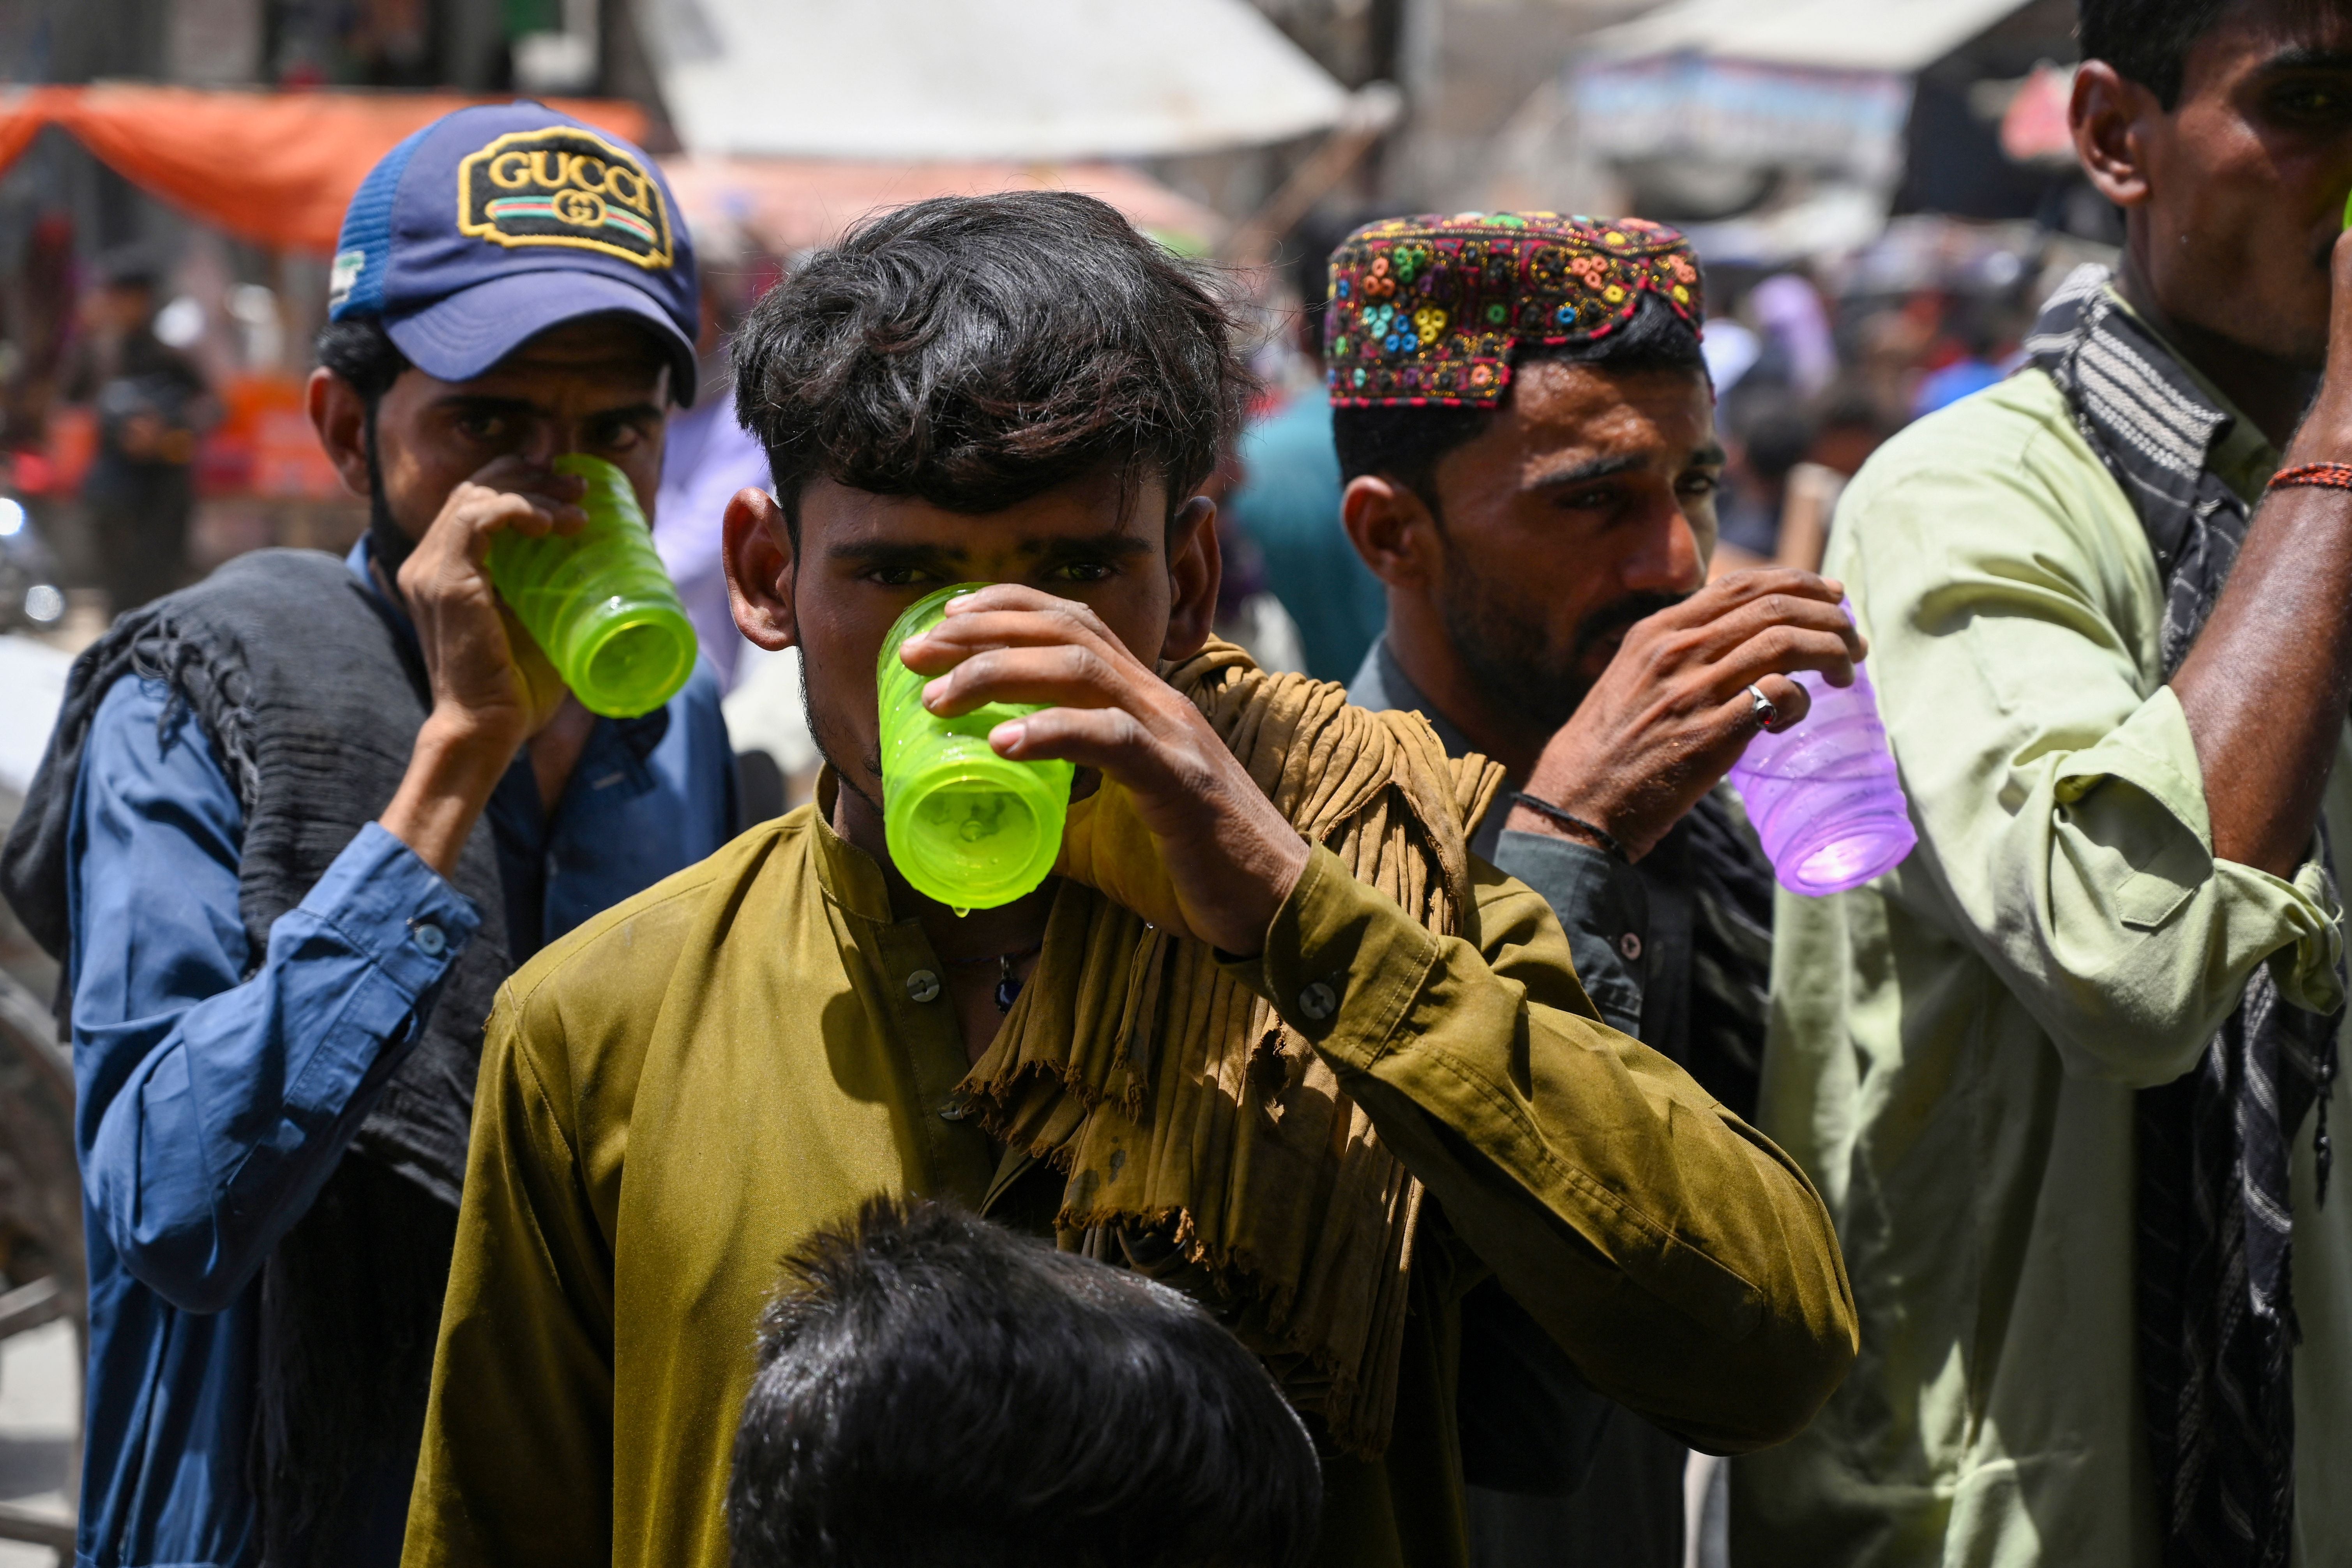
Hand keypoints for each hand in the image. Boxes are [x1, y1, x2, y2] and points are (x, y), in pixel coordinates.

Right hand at [395, 453, 583, 753]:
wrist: (485, 728)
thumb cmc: (515, 689)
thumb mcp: (534, 624)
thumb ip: (546, 593)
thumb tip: (602, 571)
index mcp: (443, 570)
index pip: (472, 501)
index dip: (518, 481)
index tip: (569, 487)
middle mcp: (427, 563)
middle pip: (474, 488)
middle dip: (529, 476)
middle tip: (578, 484)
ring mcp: (431, 570)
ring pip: (478, 497)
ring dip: (533, 491)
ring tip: (577, 504)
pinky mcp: (446, 581)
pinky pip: (478, 519)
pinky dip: (517, 509)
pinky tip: (550, 522)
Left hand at [896, 584, 1309, 954]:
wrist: (1274, 906)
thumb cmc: (1195, 869)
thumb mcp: (1110, 836)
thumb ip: (1062, 819)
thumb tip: (999, 825)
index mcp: (1143, 703)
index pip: (1073, 622)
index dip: (1006, 607)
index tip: (945, 621)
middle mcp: (1158, 701)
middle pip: (1065, 629)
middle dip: (982, 630)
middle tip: (915, 653)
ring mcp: (1172, 734)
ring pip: (1081, 668)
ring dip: (999, 672)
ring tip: (939, 698)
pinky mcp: (1180, 780)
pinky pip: (1111, 737)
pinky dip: (1051, 732)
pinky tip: (1004, 743)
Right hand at [1517, 569, 1862, 860]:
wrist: (1578, 802)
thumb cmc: (1610, 746)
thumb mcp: (1633, 677)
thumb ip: (1679, 652)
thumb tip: (1738, 637)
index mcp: (1657, 632)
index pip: (1742, 585)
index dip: (1798, 582)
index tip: (1830, 595)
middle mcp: (1676, 652)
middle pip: (1774, 606)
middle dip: (1829, 616)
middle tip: (1853, 639)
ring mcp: (1693, 693)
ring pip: (1785, 642)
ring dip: (1831, 651)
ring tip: (1846, 672)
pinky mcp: (1710, 737)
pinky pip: (1778, 695)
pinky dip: (1802, 698)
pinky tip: (1798, 714)